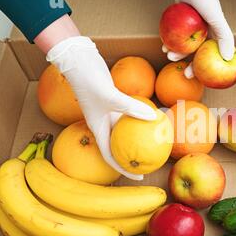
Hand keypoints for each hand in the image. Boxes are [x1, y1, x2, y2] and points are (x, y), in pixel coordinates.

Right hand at [46, 36, 156, 180]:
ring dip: (139, 135)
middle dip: (133, 156)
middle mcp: (103, 124)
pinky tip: (155, 116)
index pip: (111, 156)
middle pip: (119, 146)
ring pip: (126, 130)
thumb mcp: (110, 96)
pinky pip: (130, 114)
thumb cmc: (88, 80)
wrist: (78, 59)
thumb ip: (131, 107)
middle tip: (152, 161)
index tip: (139, 176)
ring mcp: (108, 112)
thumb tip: (154, 118)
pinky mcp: (114, 101)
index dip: (124, 169)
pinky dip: (141, 116)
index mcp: (98, 129)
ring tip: (157, 141)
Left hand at [164, 0, 234, 77]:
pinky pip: (175, 35)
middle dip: (190, 64)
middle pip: (198, 53)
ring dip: (177, 53)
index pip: (212, 55)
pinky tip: (163, 46)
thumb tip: (228, 58)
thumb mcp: (217, 18)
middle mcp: (205, 30)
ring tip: (168, 56)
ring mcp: (192, 25)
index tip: (199, 76)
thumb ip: (225, 37)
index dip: (206, 67)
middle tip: (184, 73)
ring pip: (185, 45)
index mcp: (216, 32)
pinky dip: (170, 41)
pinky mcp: (181, 19)